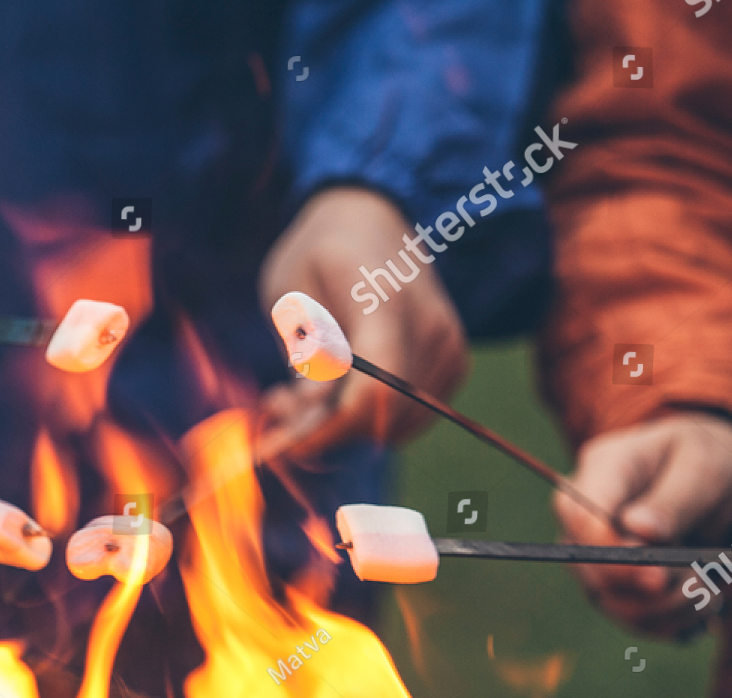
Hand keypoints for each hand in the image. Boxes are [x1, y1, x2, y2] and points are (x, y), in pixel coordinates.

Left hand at [257, 187, 467, 458]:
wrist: (372, 220)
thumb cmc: (317, 255)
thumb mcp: (290, 296)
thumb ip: (303, 357)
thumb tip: (310, 415)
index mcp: (385, 302)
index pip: (371, 394)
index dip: (327, 431)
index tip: (283, 444)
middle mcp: (430, 328)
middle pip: (381, 418)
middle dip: (324, 431)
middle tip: (277, 406)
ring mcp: (449, 347)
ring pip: (394, 427)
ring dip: (343, 428)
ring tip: (300, 393)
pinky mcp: (454, 364)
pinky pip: (407, 419)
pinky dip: (368, 419)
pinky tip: (336, 391)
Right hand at [555, 412, 731, 636]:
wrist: (711, 478)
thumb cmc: (704, 459)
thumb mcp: (704, 466)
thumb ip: (673, 498)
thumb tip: (639, 530)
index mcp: (601, 472)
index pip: (578, 516)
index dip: (608, 552)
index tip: (657, 574)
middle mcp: (583, 517)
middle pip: (589, 567)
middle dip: (649, 586)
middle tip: (700, 580)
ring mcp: (593, 554)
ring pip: (610, 601)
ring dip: (667, 606)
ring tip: (706, 583)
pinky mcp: (612, 585)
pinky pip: (633, 618)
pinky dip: (673, 618)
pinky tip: (700, 595)